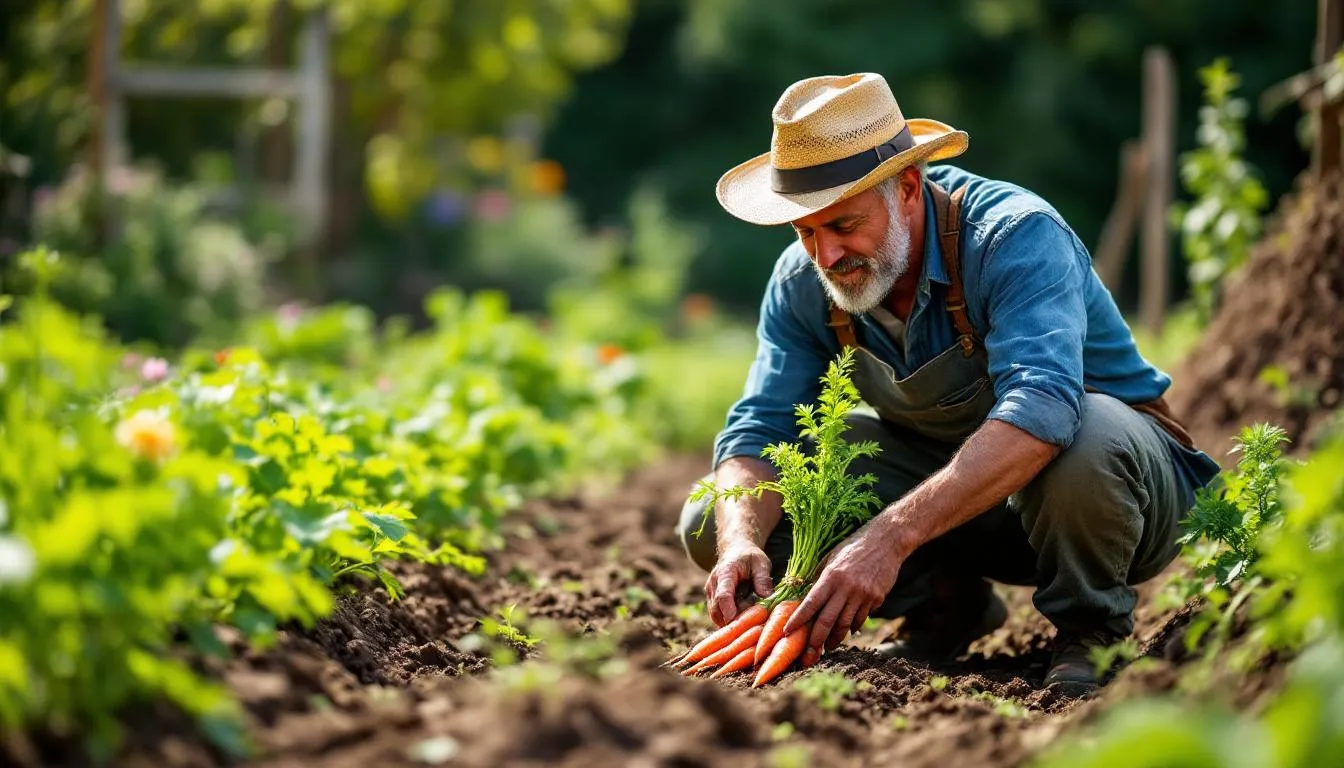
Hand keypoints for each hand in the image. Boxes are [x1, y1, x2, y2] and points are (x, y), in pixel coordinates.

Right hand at [705, 540, 772, 625]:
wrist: (736, 552)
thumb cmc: (749, 557)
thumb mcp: (761, 563)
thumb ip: (762, 579)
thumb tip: (766, 596)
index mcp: (725, 573)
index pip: (723, 594)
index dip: (728, 609)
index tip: (735, 620)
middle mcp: (713, 584)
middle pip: (717, 609)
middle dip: (732, 619)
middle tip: (750, 623)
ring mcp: (710, 593)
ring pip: (716, 615)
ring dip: (730, 622)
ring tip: (748, 621)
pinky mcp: (712, 600)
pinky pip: (717, 615)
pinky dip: (727, 621)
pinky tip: (741, 621)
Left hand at [783, 519, 903, 653]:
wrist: (886, 541)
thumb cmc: (853, 547)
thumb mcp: (831, 558)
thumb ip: (819, 579)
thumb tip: (805, 597)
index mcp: (831, 576)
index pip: (811, 603)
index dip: (798, 620)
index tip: (787, 632)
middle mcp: (846, 588)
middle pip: (827, 621)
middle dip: (816, 640)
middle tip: (809, 653)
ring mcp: (863, 595)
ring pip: (846, 625)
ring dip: (835, 639)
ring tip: (827, 646)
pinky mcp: (876, 599)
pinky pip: (861, 618)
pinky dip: (852, 627)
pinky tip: (847, 631)